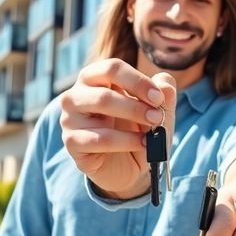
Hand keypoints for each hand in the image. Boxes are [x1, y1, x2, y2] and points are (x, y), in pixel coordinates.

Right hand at [59, 58, 176, 197]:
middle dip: (136, 105)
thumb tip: (165, 85)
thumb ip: (163, 94)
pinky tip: (142, 145)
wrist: (129, 167)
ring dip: (131, 119)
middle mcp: (76, 95)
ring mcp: (70, 119)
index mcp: (95, 78)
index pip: (112, 68)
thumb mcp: (156, 111)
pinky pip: (99, 139)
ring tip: (152, 133)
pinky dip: (126, 142)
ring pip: (99, 109)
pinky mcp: (72, 143)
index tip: (158, 97)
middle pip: (104, 91)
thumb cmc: (137, 130)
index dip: (138, 81)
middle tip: (157, 117)